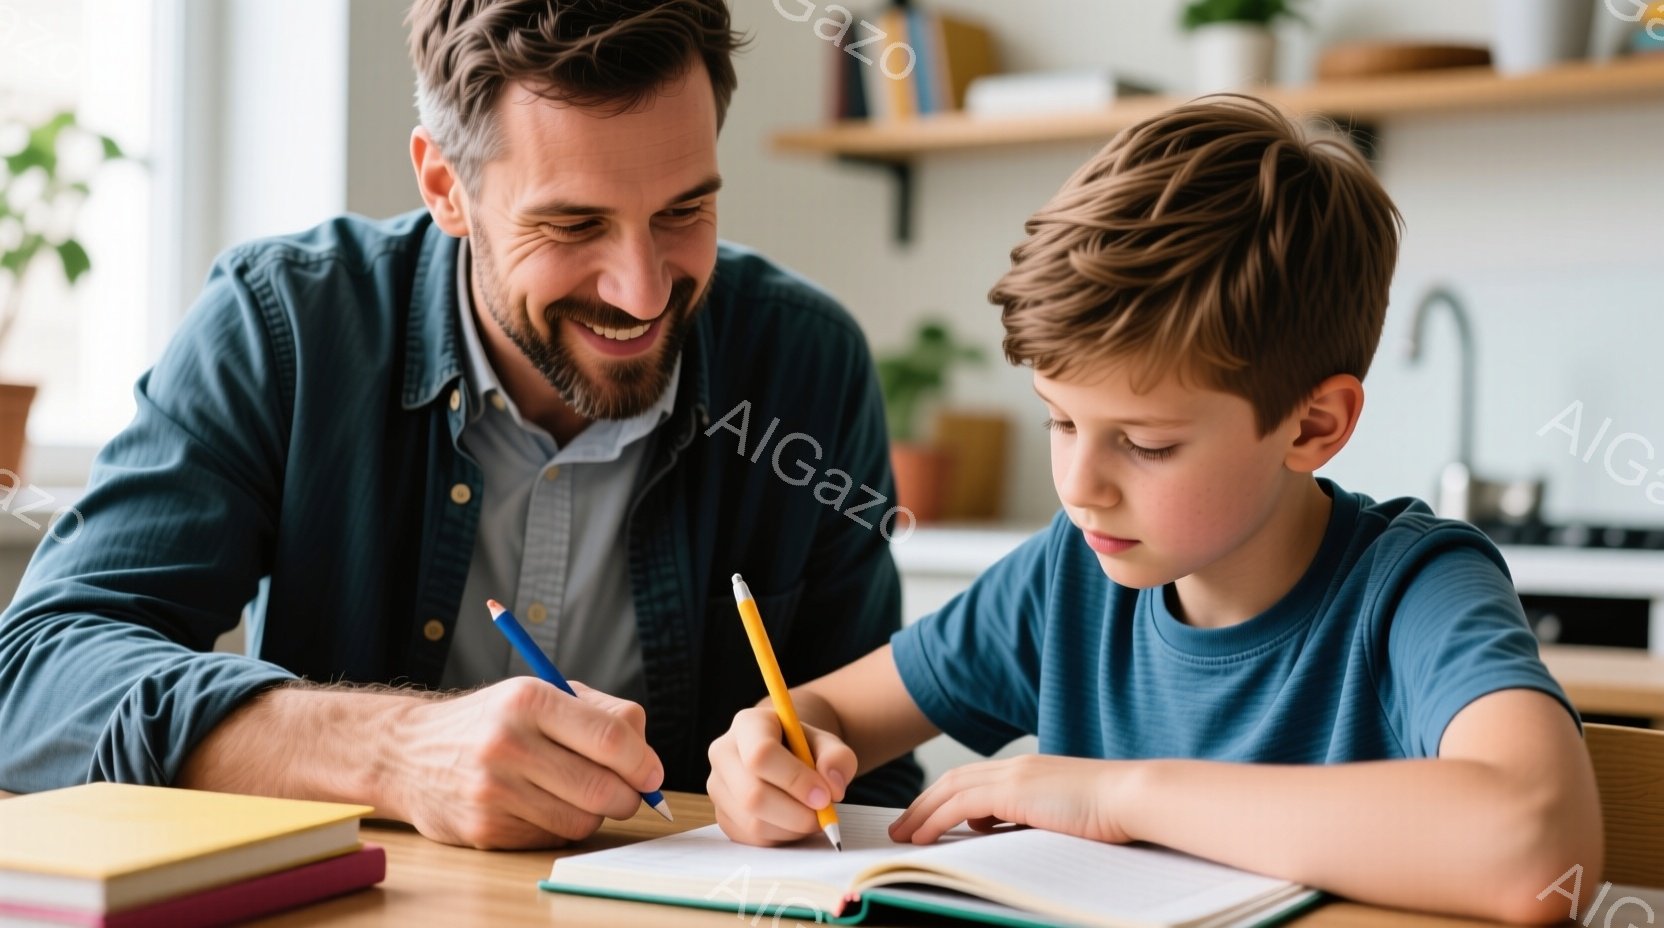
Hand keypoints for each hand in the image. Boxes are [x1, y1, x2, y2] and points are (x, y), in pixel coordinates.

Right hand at [385, 677, 663, 848]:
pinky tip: (543, 805)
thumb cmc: (493, 720)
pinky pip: (551, 838)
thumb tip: (648, 760)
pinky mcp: (484, 828)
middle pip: (603, 787)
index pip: (610, 737)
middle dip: (629, 796)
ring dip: (595, 813)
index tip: (651, 773)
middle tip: (630, 792)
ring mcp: (493, 790)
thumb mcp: (541, 693)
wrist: (409, 752)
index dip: (643, 762)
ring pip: (582, 820)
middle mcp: (508, 743)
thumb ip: (600, 715)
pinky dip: (561, 826)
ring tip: (580, 794)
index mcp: (529, 699)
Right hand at [707, 705, 856, 845]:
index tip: (825, 796)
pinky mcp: (722, 815)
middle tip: (824, 814)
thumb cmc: (805, 747)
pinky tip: (794, 822)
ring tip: (812, 816)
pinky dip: (781, 838)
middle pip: (752, 795)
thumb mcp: (828, 743)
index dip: (795, 780)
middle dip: (796, 814)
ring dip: (792, 828)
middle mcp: (724, 753)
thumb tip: (832, 787)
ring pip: (753, 823)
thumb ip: (837, 758)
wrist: (787, 754)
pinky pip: (752, 839)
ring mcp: (718, 786)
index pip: (760, 755)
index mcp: (747, 724)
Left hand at [888, 755, 1133, 845]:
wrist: (1134, 798)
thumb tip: (1009, 836)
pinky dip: (935, 820)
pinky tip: (922, 837)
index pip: (973, 780)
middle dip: (923, 804)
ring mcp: (1015, 776)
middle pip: (954, 781)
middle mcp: (1016, 767)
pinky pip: (960, 805)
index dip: (944, 799)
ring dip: (921, 813)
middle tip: (901, 827)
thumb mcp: (1065, 816)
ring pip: (951, 790)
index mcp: (1029, 772)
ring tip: (903, 836)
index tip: (927, 820)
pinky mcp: (1015, 791)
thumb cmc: (1111, 814)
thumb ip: (1036, 821)